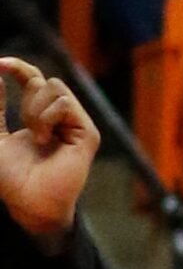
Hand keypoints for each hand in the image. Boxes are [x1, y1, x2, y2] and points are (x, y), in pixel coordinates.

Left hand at [0, 58, 98, 244]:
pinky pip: (64, 104)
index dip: (19, 69)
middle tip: (23, 124)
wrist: (28, 203)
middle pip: (45, 81)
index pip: (34, 81)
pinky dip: (48, 119)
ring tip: (36, 137)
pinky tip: (45, 139)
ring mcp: (76, 122)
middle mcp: (61, 116)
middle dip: (28, 98)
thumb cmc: (12, 178)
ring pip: (55, 88)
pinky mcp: (87, 132)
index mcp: (40, 116)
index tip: (0, 64)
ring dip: (36, 111)